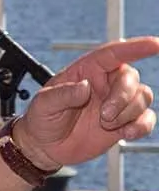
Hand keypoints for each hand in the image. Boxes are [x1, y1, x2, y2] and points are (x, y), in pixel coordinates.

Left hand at [14, 37, 158, 170]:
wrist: (46, 146)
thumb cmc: (42, 118)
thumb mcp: (44, 104)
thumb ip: (62, 94)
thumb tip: (85, 87)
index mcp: (86, 70)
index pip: (113, 53)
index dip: (134, 47)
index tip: (155, 44)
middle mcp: (105, 83)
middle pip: (131, 77)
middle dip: (122, 97)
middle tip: (104, 115)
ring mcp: (116, 103)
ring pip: (143, 97)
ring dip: (128, 113)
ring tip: (105, 124)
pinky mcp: (124, 122)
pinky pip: (147, 118)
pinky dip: (141, 126)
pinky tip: (125, 134)